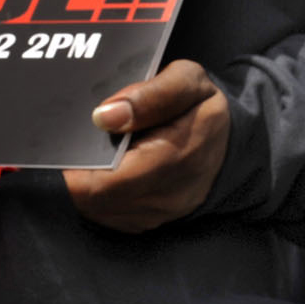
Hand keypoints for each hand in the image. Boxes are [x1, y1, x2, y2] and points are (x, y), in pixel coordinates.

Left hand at [63, 60, 229, 233]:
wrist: (231, 145)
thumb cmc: (204, 109)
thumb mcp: (188, 81)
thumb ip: (149, 95)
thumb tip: (104, 116)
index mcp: (172, 159)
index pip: (101, 183)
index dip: (75, 164)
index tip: (73, 139)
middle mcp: (163, 197)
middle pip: (92, 199)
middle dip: (77, 171)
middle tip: (82, 142)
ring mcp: (154, 215)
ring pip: (95, 210)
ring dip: (86, 184)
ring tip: (97, 154)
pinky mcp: (147, 223)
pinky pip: (106, 215)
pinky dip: (99, 194)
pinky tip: (108, 170)